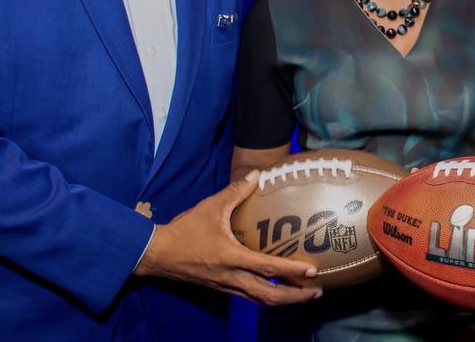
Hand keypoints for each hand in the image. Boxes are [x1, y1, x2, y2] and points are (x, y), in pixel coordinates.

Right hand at [135, 170, 321, 305]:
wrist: (158, 255)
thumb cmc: (185, 230)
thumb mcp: (211, 207)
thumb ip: (235, 191)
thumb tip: (257, 174)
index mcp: (231, 258)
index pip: (267, 268)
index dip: (291, 271)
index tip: (312, 272)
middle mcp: (231, 277)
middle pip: (269, 296)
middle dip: (295, 297)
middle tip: (316, 291)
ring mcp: (226, 286)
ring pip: (259, 300)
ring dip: (283, 300)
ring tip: (303, 295)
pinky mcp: (221, 289)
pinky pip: (249, 297)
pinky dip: (266, 297)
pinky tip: (277, 290)